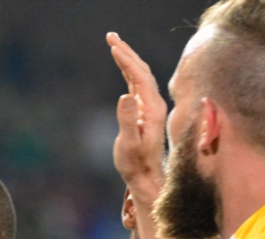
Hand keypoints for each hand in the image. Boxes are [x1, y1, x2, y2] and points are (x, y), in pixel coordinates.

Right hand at [107, 32, 167, 198]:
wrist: (146, 177)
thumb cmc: (135, 164)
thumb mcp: (128, 144)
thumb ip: (127, 120)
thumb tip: (125, 95)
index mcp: (152, 109)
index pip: (139, 76)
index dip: (126, 60)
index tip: (113, 47)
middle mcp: (154, 104)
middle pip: (142, 70)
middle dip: (126, 52)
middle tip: (110, 37)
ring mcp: (150, 107)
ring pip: (140, 75)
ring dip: (127, 58)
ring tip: (113, 44)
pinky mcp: (144, 111)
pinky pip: (137, 84)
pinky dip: (128, 70)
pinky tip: (121, 64)